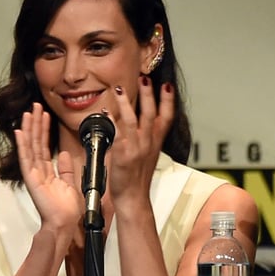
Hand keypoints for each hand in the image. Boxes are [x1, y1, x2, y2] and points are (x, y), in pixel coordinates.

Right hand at [17, 103, 82, 234]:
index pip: (44, 146)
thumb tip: (63, 154)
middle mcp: (37, 171)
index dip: (44, 130)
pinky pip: (26, 158)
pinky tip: (20, 132)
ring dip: (29, 129)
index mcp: (47, 172)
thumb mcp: (71, 184)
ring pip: (30, 147)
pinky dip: (22, 145)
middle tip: (35, 106)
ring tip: (29, 112)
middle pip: (35, 142)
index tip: (45, 114)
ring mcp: (33, 174)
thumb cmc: (68, 209)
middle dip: (36, 124)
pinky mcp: (31, 179)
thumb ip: (66, 169)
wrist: (65, 222)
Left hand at [107, 77, 173, 205]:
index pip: (167, 117)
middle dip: (149, 94)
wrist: (133, 197)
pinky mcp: (123, 153)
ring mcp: (137, 147)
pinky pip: (117, 132)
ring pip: (134, 119)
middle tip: (145, 78)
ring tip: (121, 89)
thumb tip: (134, 127)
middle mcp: (149, 142)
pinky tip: (106, 111)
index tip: (167, 85)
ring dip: (127, 102)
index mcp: (155, 142)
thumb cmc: (136, 179)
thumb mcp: (146, 156)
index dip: (168, 101)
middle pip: (151, 113)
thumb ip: (143, 140)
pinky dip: (112, 120)